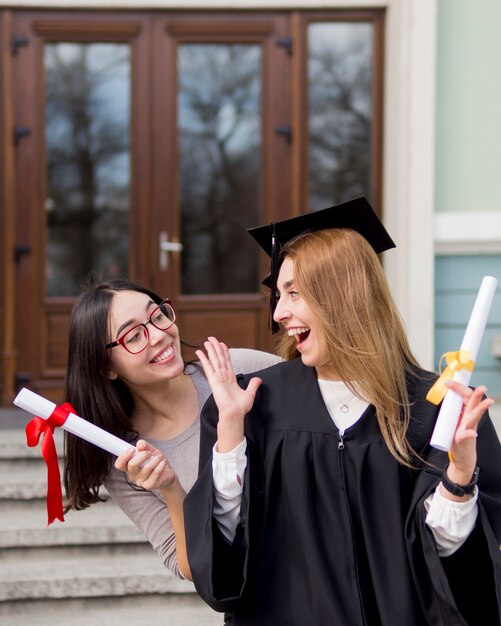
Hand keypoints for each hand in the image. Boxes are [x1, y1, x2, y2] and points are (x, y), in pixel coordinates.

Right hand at [115, 439, 176, 491]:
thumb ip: (145, 446)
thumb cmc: (156, 462)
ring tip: (159, 457)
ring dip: (155, 459)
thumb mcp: (151, 451)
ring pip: (146, 468)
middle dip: (142, 455)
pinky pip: (155, 473)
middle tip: (149, 453)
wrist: (167, 474)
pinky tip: (163, 462)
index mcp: (129, 466)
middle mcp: (133, 475)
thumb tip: (140, 445)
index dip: (123, 456)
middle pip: (132, 465)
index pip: (119, 464)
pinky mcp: (149, 485)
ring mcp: (140, 481)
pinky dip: (160, 465)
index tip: (132, 449)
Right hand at [196, 337, 261, 451]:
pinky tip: (199, 352)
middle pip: (219, 358)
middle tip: (211, 338)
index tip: (221, 343)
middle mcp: (223, 375)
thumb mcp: (250, 393)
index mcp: (230, 377)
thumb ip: (253, 385)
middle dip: (215, 347)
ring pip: (214, 359)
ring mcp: (217, 377)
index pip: (227, 361)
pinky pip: (207, 367)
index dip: (224, 352)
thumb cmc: (240, 407)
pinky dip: (203, 359)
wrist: (234, 413)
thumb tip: (258, 379)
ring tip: (206, 341)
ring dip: (210, 350)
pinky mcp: (213, 380)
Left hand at [445, 380, 493, 479]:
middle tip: (482, 388)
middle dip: (478, 395)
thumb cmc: (457, 437)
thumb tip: (445, 396)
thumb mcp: (455, 421)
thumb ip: (453, 410)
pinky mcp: (464, 440)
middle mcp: (469, 419)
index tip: (448, 382)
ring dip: (481, 409)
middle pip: (474, 404)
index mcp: (465, 412)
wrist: (462, 457)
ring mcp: (469, 429)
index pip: (465, 397)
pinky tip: (472, 433)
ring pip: (475, 417)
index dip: (459, 388)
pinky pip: (467, 436)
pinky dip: (469, 434)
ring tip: (487, 402)